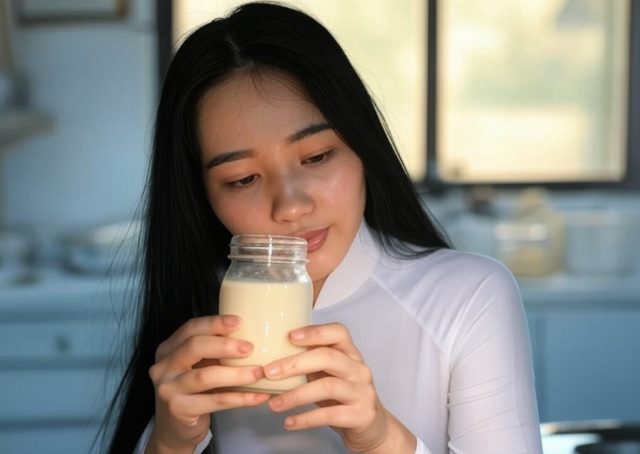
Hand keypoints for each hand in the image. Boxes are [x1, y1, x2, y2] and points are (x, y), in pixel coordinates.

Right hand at [146, 315, 269, 452]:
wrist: (175, 431)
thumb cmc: (193, 391)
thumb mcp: (198, 366)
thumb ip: (214, 351)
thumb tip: (251, 334)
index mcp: (168, 349)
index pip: (190, 328)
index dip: (215, 323)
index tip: (240, 321)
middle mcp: (163, 366)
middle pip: (194, 347)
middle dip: (225, 345)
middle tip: (250, 348)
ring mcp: (168, 389)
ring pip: (205, 376)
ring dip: (236, 374)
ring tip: (259, 373)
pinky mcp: (178, 410)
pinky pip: (214, 401)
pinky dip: (239, 398)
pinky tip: (258, 396)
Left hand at [264, 323, 415, 452]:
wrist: (371, 426)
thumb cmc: (342, 395)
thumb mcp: (330, 374)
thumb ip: (310, 362)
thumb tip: (270, 359)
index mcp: (350, 353)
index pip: (338, 332)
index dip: (314, 332)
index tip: (289, 336)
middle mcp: (359, 369)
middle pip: (328, 357)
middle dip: (295, 363)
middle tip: (269, 372)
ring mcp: (363, 392)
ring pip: (327, 386)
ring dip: (296, 395)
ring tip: (274, 404)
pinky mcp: (362, 415)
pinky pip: (329, 415)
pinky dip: (305, 419)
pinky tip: (289, 421)